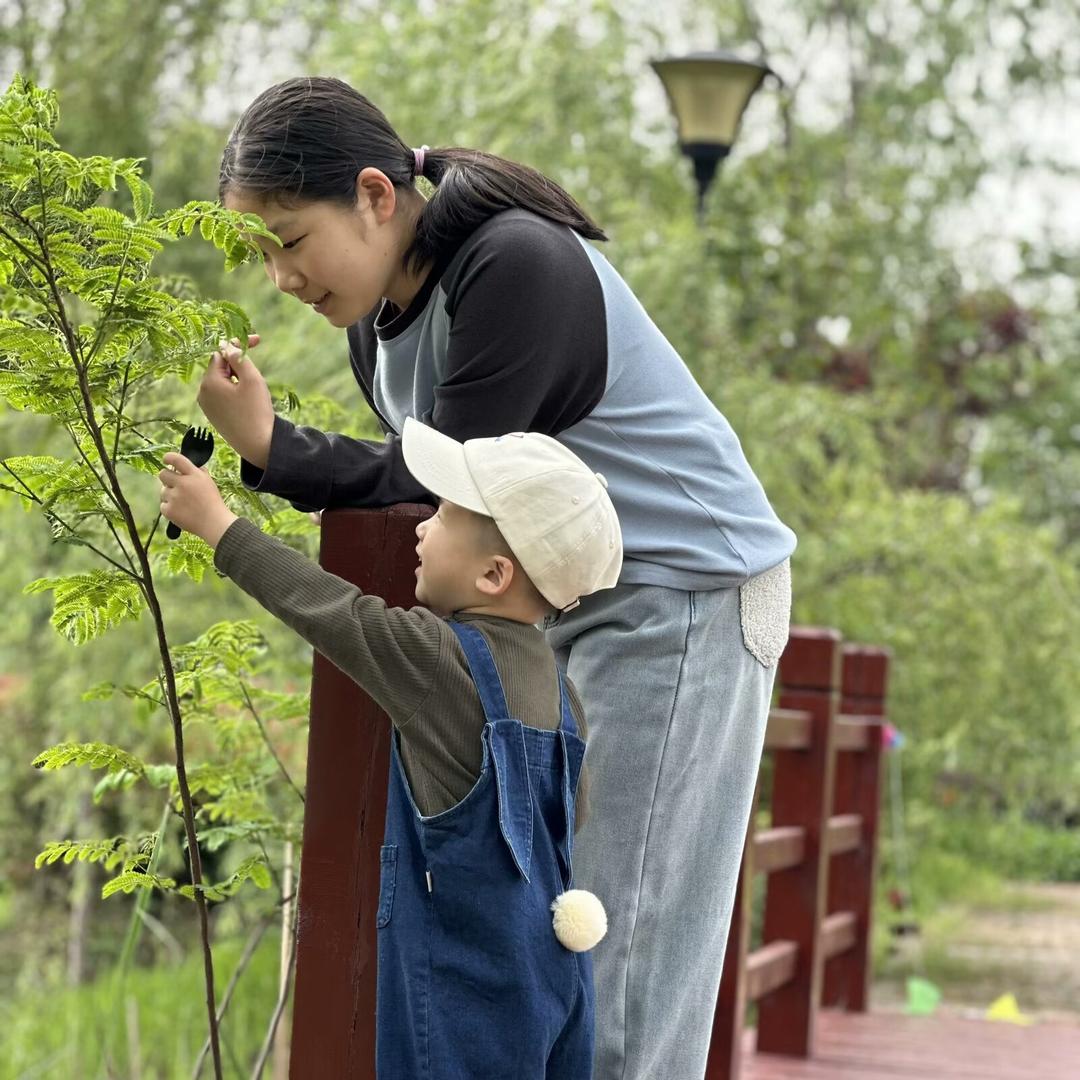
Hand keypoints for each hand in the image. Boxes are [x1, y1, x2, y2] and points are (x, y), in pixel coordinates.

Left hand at [159, 453, 237, 547]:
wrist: (214, 523)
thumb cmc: (213, 502)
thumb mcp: (209, 482)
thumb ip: (199, 472)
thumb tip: (192, 466)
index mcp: (194, 475)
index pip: (176, 459)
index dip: (168, 457)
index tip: (166, 460)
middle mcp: (183, 484)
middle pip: (163, 474)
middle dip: (167, 478)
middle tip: (174, 485)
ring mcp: (174, 497)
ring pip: (162, 491)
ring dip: (169, 495)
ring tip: (183, 503)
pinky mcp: (169, 510)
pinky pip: (163, 505)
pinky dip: (170, 508)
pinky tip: (181, 511)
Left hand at [197, 333, 274, 467]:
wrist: (258, 445)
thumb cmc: (256, 411)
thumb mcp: (252, 380)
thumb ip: (239, 358)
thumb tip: (227, 345)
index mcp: (209, 382)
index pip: (221, 354)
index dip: (238, 346)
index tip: (257, 340)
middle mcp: (202, 393)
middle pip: (220, 368)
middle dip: (238, 365)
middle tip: (258, 373)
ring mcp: (206, 406)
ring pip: (222, 382)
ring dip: (237, 379)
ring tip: (254, 392)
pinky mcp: (214, 416)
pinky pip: (222, 395)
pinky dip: (234, 392)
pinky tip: (248, 403)